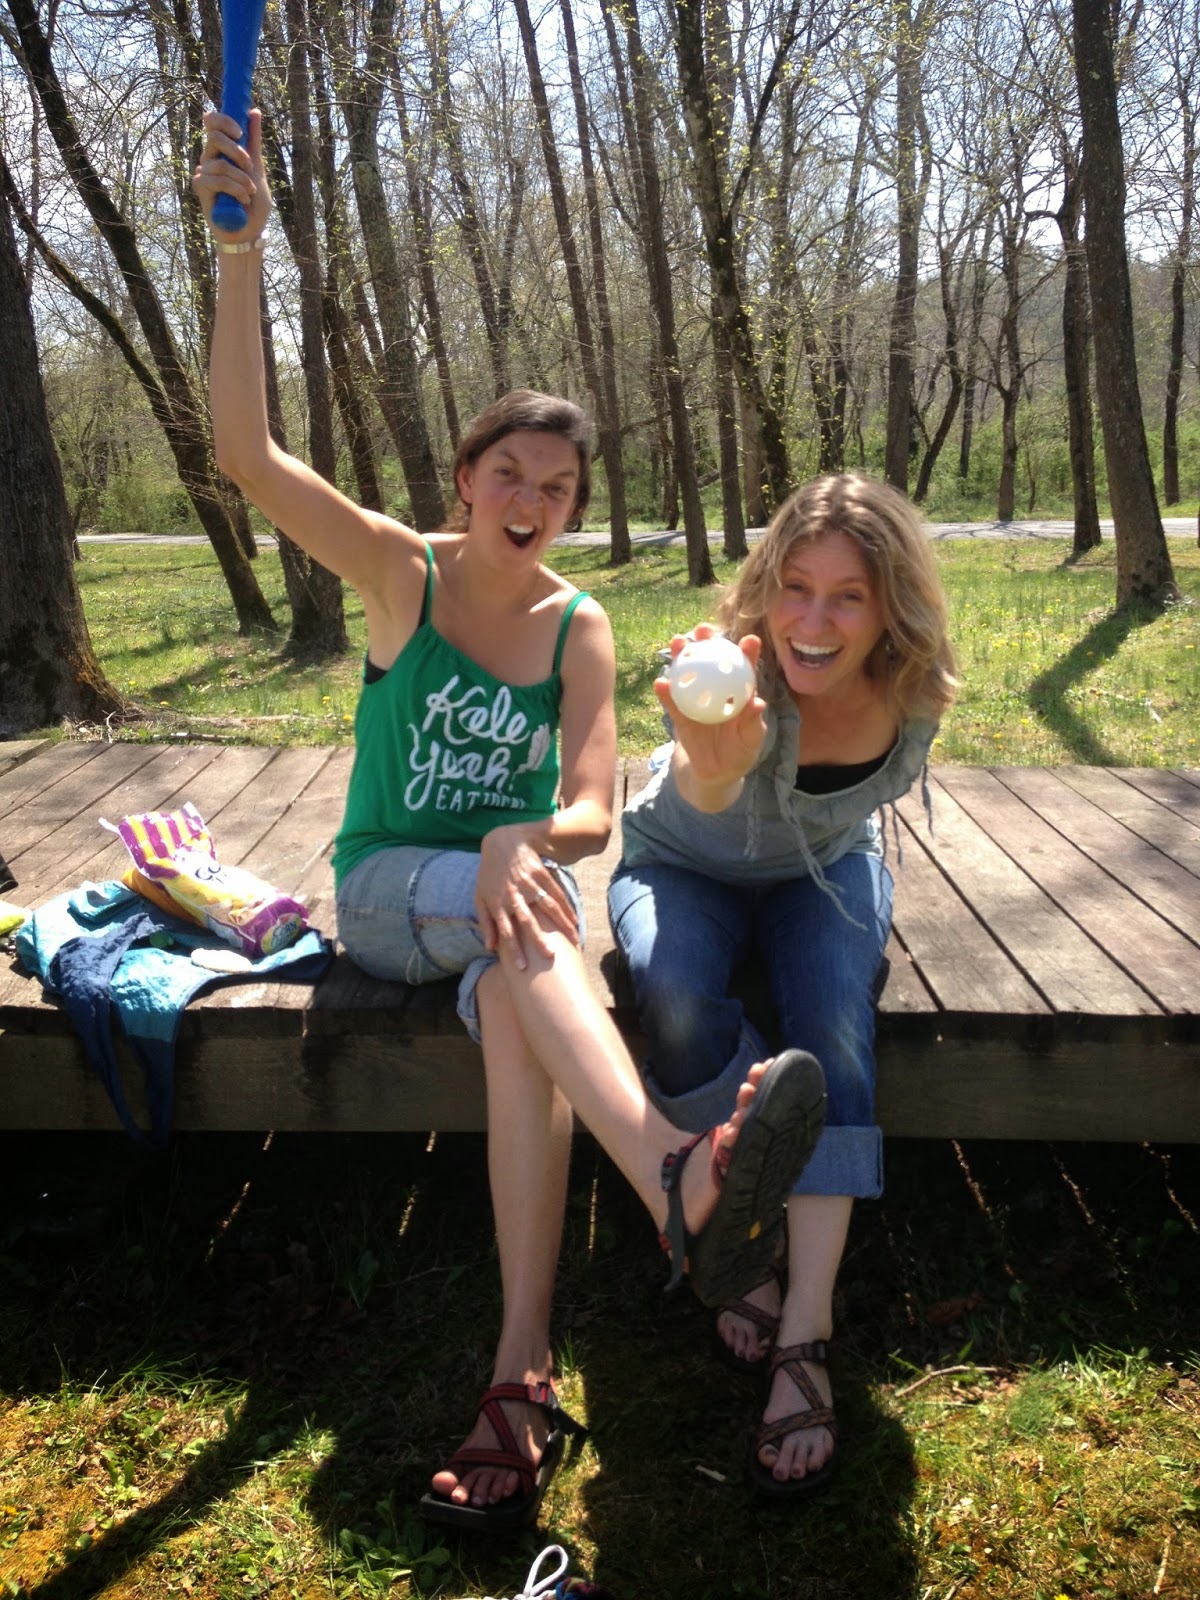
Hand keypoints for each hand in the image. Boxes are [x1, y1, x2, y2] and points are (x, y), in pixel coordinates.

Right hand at [191, 109, 270, 243]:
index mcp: (222, 150)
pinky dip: (235, 189)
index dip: (222, 120)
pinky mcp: (201, 189)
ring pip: (219, 163)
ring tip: (250, 193)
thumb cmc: (253, 203)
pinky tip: (243, 200)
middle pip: (213, 137)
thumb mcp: (257, 168)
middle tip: (249, 166)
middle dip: (236, 151)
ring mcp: (204, 173)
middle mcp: (210, 158)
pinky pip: (217, 180)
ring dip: (241, 178)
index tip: (240, 132)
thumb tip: (253, 111)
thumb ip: (253, 141)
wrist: (250, 231)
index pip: (212, 123)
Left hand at [476, 823, 578, 970]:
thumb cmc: (490, 874)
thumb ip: (486, 922)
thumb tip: (490, 947)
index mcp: (497, 903)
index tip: (523, 967)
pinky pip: (556, 893)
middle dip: (538, 939)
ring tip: (573, 940)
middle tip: (550, 956)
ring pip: (547, 907)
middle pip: (527, 921)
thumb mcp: (481, 897)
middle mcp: (513, 895)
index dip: (514, 949)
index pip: (506, 931)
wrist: (503, 843)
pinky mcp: (541, 873)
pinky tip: (574, 921)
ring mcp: (528, 883)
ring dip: (561, 924)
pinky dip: (566, 908)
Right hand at [656, 625, 766, 790]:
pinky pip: (672, 700)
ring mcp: (696, 698)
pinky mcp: (680, 713)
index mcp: (738, 692)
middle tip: (703, 630)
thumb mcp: (750, 741)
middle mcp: (716, 688)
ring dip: (682, 655)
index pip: (745, 668)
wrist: (715, 772)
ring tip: (677, 642)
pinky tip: (661, 682)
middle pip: (711, 660)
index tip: (750, 640)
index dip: (747, 652)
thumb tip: (757, 703)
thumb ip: (753, 723)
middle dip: (707, 640)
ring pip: (688, 672)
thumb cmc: (739, 753)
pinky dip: (666, 691)